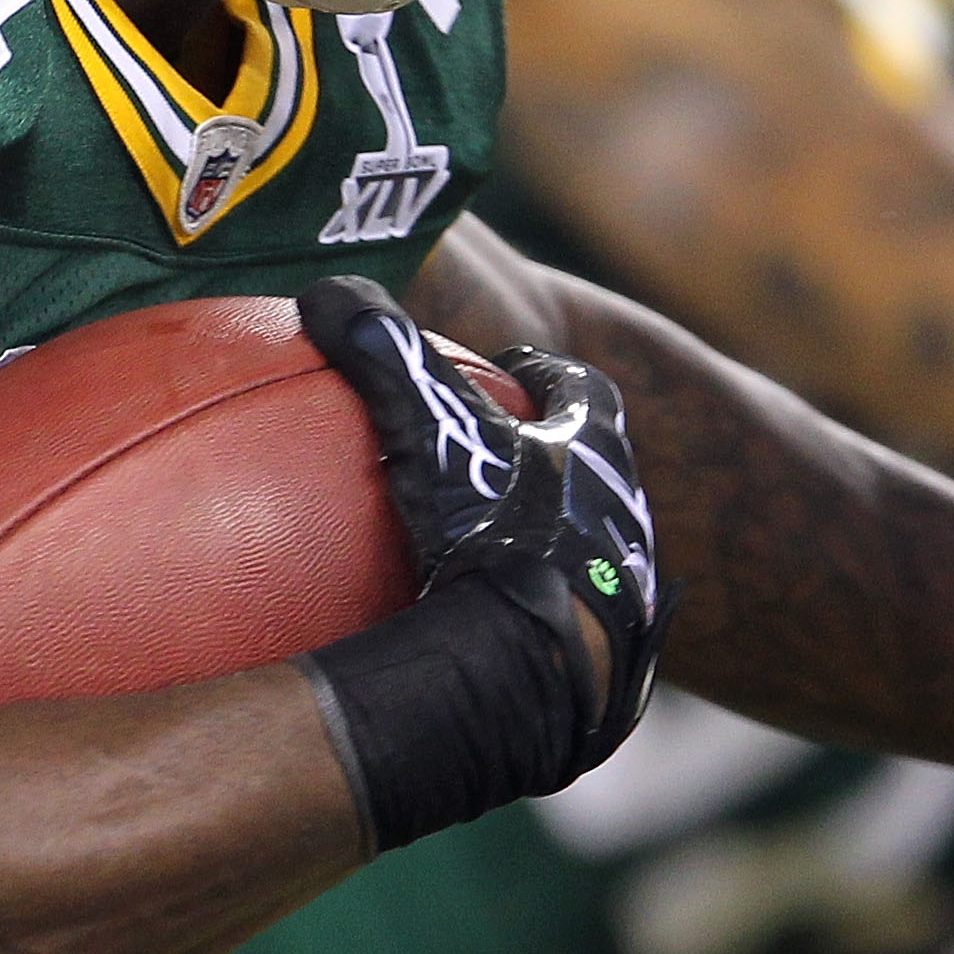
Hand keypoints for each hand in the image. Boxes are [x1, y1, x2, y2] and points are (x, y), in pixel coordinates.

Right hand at [300, 275, 664, 767]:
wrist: (544, 662)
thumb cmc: (496, 533)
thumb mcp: (432, 430)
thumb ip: (383, 356)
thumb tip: (328, 290)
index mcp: (597, 447)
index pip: (582, 388)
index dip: (547, 374)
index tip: (514, 369)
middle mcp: (624, 510)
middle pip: (594, 466)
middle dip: (553, 460)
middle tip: (500, 459)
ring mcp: (622, 585)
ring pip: (591, 544)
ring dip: (551, 539)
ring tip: (493, 550)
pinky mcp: (610, 652)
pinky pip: (571, 621)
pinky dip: (537, 614)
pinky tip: (488, 634)